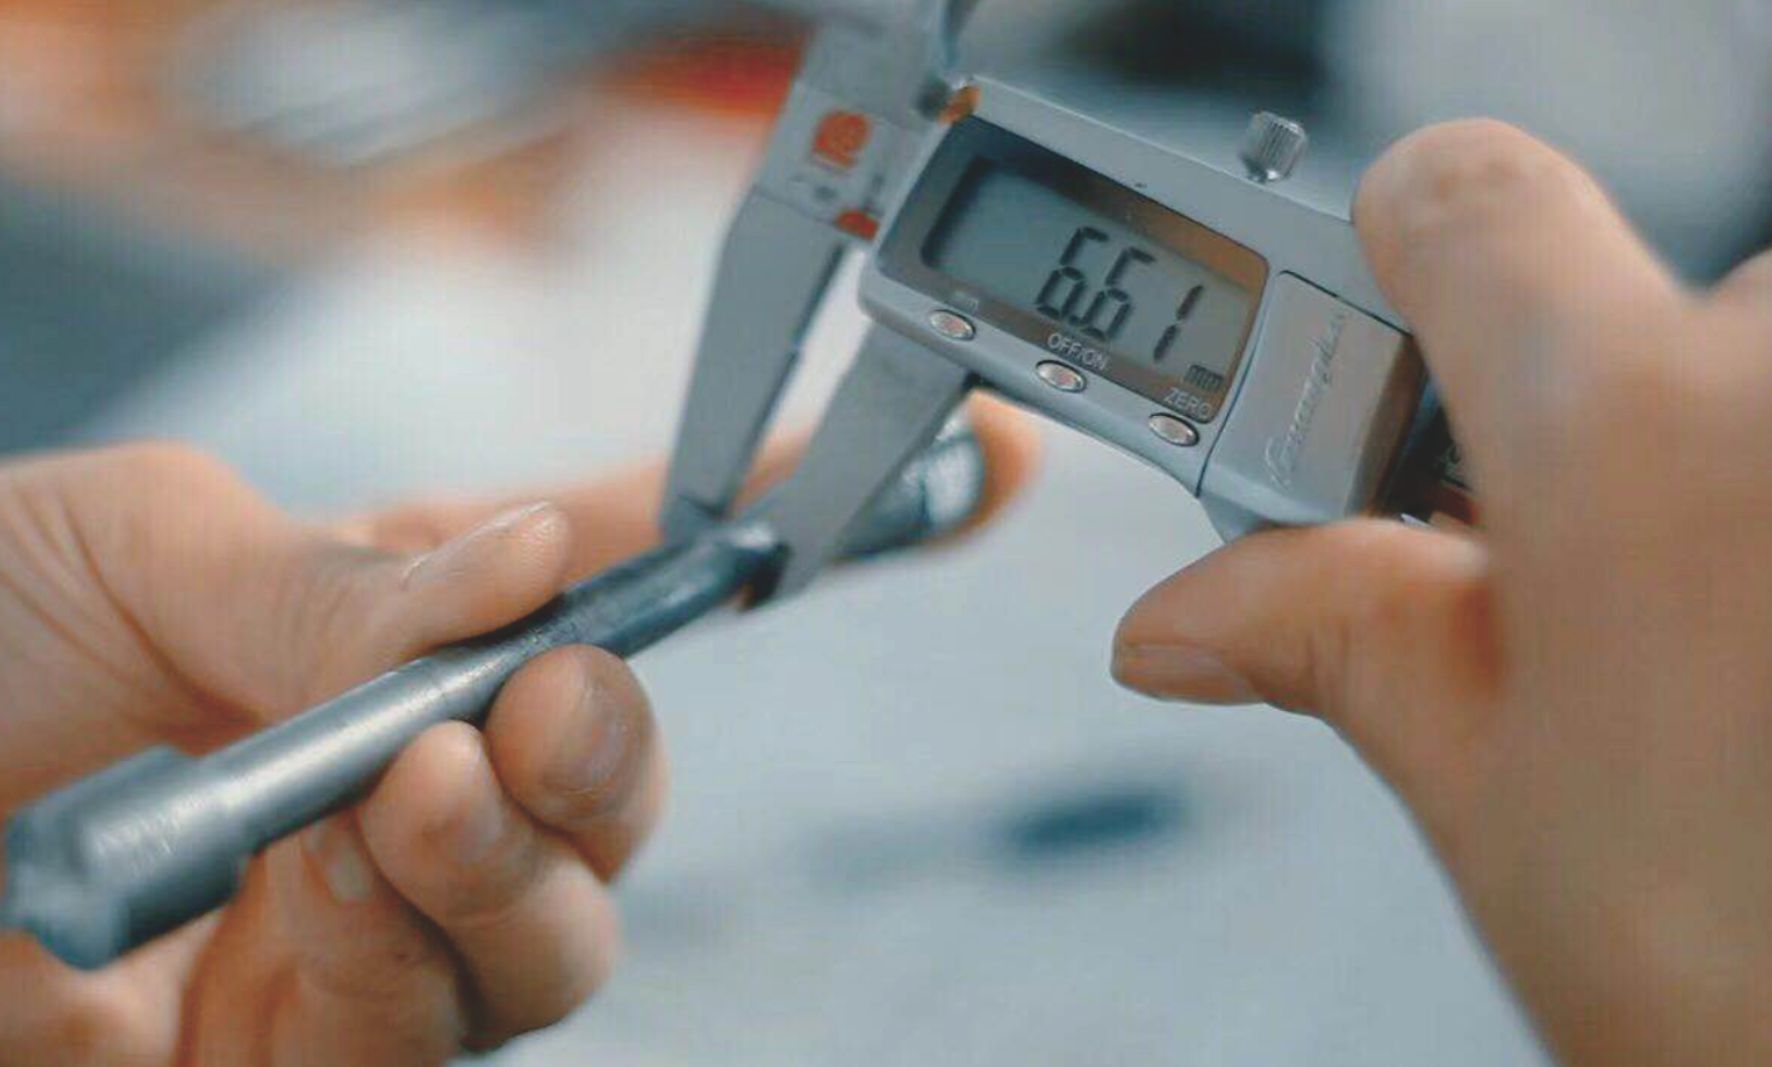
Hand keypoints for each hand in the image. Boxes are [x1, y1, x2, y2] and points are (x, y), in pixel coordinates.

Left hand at [0, 399, 1038, 1065]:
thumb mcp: (138, 546)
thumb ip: (347, 574)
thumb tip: (533, 561)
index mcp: (389, 638)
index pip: (622, 587)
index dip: (777, 540)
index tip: (955, 466)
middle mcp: (403, 796)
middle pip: (610, 805)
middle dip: (622, 752)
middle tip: (555, 702)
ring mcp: (358, 943)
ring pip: (555, 942)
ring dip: (518, 860)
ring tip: (417, 789)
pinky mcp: (303, 1066)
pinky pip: (431, 1039)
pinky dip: (418, 953)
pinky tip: (344, 884)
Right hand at [1113, 120, 1771, 1065]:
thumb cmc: (1769, 990)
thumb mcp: (1495, 803)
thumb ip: (1335, 635)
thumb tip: (1194, 611)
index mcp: (1635, 433)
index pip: (1463, 198)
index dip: (1390, 264)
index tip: (1371, 354)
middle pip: (1628, 303)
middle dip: (1566, 431)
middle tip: (1545, 591)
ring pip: (1763, 371)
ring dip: (1710, 473)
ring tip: (1702, 656)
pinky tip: (1770, 644)